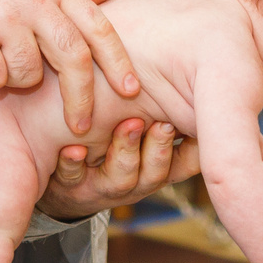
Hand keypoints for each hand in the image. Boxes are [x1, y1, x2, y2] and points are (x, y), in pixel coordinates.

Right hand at [0, 0, 139, 133]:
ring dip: (22, 82)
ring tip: (7, 67)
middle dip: (81, 97)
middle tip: (82, 126)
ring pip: (28, 72)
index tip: (132, 89)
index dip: (119, 61)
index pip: (98, 27)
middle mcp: (34, 3)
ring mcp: (3, 18)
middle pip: (72, 58)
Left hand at [38, 117, 200, 219]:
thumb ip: (166, 103)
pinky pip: (73, 178)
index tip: (194, 123)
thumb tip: (202, 77)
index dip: (194, 148)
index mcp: (157, 164)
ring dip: (125, 151)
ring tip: (126, 125)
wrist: (60, 166)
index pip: (187, 161)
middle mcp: (135, 179)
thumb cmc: (109, 131)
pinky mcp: (70, 184)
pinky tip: (74, 149)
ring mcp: (104, 185)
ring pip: (121, 179)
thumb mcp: (143, 116)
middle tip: (163, 124)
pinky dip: (73, 164)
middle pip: (156, 173)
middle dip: (159, 148)